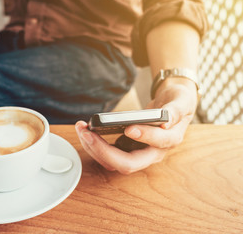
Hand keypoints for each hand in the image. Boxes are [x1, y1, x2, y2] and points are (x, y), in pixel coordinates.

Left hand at [75, 80, 196, 174]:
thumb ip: (176, 110)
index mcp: (169, 141)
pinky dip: (94, 143)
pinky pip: (107, 154)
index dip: (143, 137)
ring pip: (112, 161)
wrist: (171, 106)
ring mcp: (137, 153)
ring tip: (82, 128)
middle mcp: (152, 152)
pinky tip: (85, 129)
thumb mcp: (183, 101)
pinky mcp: (125, 149)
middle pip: (127, 163)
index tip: (129, 128)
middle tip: (88, 133)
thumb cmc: (178, 103)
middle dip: (103, 151)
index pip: (157, 144)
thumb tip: (165, 122)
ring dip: (93, 148)